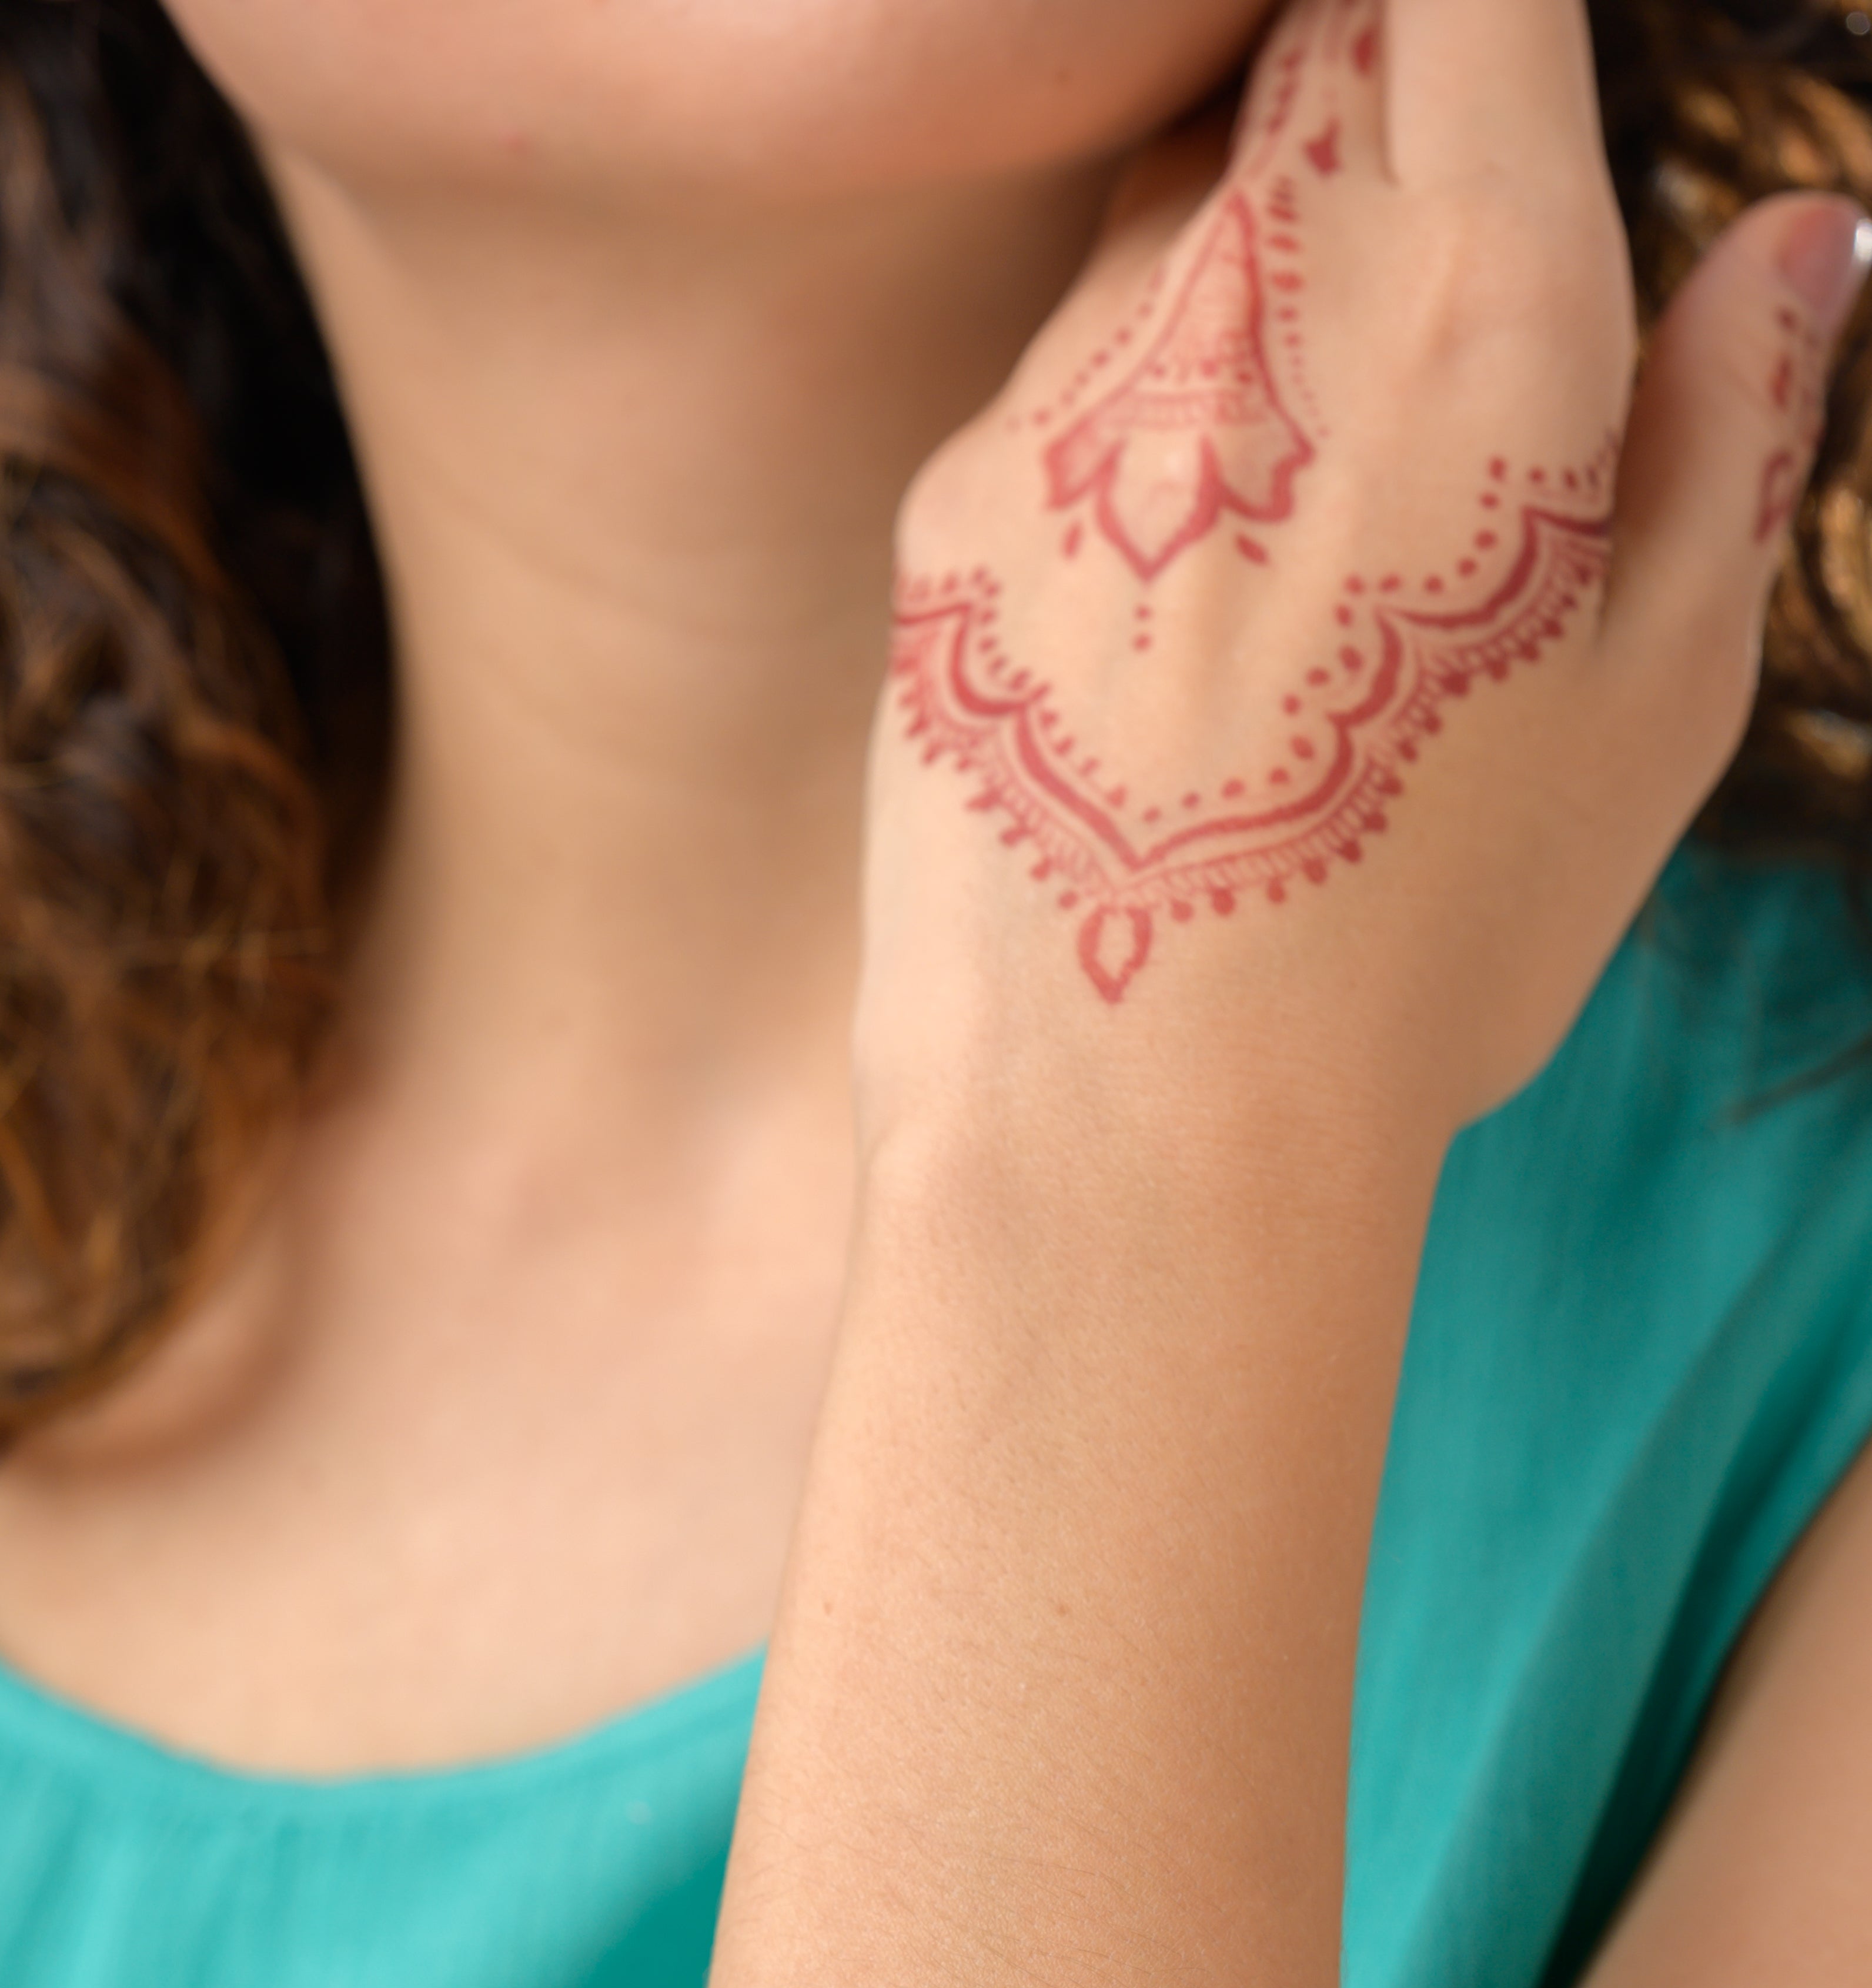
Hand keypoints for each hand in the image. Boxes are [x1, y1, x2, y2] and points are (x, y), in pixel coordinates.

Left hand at [864, 0, 1868, 1136]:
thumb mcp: (1659, 699)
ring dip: (1253, 289)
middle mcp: (1261, 283)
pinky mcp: (950, 497)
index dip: (1486, 14)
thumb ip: (1732, 426)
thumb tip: (1805, 235)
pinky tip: (1169, 637)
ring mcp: (1078, 384)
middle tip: (1432, 338)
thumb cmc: (1425, 939)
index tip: (1507, 74)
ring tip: (1302, 538)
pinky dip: (1134, 442)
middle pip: (1317, 52)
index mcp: (1485, 297)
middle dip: (1385, 115)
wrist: (1125, 1127)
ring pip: (1178, 207)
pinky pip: (1065, 383)